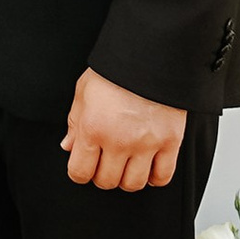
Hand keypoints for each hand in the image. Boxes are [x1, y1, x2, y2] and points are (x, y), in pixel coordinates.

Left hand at [64, 68, 186, 193]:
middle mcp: (119, 141)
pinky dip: (154, 178)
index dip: (80, 173)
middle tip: (106, 163)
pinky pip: (162, 177)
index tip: (84, 167)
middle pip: (107, 181)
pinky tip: (148, 167)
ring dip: (127, 179)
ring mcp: (146, 144)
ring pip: (133, 184)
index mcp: (93, 128)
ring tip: (126, 165)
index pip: (80, 172)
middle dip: (102, 175)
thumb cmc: (116, 70)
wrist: (152, 54)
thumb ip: (75, 122)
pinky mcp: (171, 142)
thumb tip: (68, 146)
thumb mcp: (84, 91)